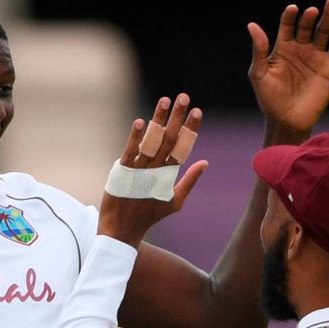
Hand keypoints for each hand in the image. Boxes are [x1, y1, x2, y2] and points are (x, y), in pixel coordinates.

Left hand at [98, 93, 207, 247]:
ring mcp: (140, 171)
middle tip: (184, 97)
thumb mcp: (174, 201)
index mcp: (169, 176)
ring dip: (159, 120)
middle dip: (177, 118)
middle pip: (170, 140)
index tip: (197, 110)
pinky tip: (142, 122)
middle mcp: (156, 171)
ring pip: (152, 142)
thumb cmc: (149, 215)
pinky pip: (130, 152)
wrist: (122, 230)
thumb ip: (190, 180)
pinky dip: (136, 138)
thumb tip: (205, 162)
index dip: (189, 129)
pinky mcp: (123, 172)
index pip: (183, 147)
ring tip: (166, 100)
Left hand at [247, 0, 328, 131]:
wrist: (288, 119)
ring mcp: (315, 56)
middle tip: (311, 11)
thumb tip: (252, 25)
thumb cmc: (269, 99)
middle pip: (306, 26)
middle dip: (309, 17)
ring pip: (323, 31)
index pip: (286, 26)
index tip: (292, 9)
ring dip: (328, 17)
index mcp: (281, 49)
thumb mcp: (259, 73)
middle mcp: (299, 49)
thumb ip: (259, 49)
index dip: (289, 16)